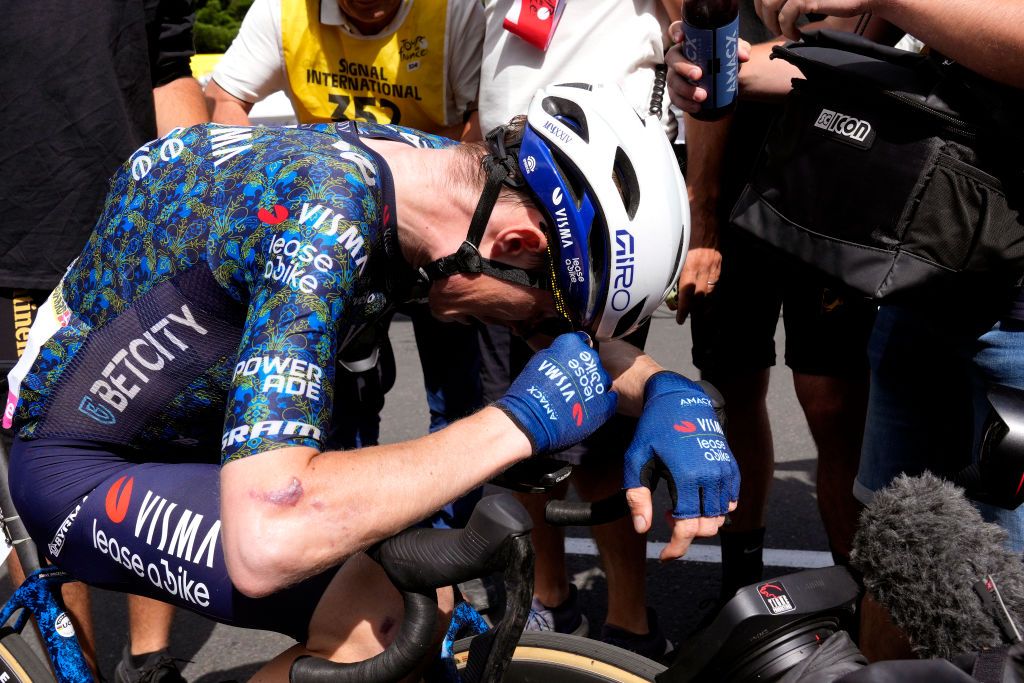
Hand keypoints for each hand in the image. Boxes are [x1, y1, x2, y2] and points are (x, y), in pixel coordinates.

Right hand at [495, 332, 617, 455]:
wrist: (531, 418)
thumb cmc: (529, 390)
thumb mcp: (539, 360)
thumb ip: (557, 353)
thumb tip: (564, 354)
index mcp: (572, 344)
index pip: (580, 342)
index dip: (573, 354)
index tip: (568, 363)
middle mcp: (590, 358)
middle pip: (592, 362)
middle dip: (583, 371)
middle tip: (569, 384)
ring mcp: (599, 381)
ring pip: (601, 380)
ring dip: (592, 387)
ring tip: (576, 399)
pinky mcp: (606, 403)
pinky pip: (610, 398)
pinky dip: (601, 402)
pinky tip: (587, 408)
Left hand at [623, 372, 738, 558]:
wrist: (679, 400)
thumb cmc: (653, 430)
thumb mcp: (636, 460)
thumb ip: (638, 497)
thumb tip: (642, 529)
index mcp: (687, 477)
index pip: (688, 528)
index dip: (676, 547)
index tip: (664, 556)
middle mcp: (712, 476)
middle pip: (707, 526)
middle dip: (686, 533)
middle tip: (666, 517)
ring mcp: (725, 471)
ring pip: (721, 516)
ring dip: (700, 520)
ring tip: (679, 503)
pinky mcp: (732, 466)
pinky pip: (731, 500)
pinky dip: (717, 508)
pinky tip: (697, 496)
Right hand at [666, 21, 751, 113]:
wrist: (725, 81)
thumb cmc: (725, 59)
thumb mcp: (734, 51)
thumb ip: (739, 49)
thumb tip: (743, 56)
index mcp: (689, 41)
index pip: (676, 30)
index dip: (675, 32)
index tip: (681, 38)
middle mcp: (678, 56)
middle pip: (672, 58)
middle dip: (683, 67)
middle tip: (699, 75)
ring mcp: (675, 75)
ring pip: (673, 81)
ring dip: (686, 89)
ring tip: (702, 97)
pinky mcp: (676, 91)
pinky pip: (675, 98)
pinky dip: (685, 103)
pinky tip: (697, 106)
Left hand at [671, 213, 721, 322]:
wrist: (704, 206)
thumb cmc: (684, 221)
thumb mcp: (673, 244)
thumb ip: (671, 262)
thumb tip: (663, 279)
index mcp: (690, 263)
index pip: (687, 294)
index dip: (684, 309)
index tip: (680, 318)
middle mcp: (704, 265)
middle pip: (701, 295)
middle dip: (693, 308)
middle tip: (685, 315)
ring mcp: (714, 261)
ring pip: (710, 288)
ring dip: (702, 299)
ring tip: (694, 306)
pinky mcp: (719, 257)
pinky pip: (716, 278)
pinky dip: (710, 287)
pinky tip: (704, 289)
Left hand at [754, 0, 875, 39]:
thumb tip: (766, 5)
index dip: (759, 4)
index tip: (767, 16)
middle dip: (764, 15)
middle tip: (774, 28)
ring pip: (770, 5)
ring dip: (773, 24)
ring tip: (784, 32)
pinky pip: (785, 16)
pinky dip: (787, 29)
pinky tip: (796, 35)